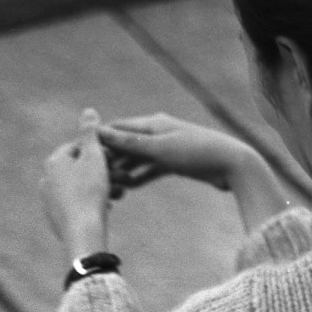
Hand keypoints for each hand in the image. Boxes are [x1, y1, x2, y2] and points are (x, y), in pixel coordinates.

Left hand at [40, 108, 110, 258]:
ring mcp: (49, 201)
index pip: (79, 147)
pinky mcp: (55, 219)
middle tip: (121, 178)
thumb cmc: (90, 192)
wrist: (83, 233)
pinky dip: (91, 204)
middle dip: (101, 172)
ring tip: (117, 195)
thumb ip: (90, 133)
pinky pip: (77, 206)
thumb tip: (88, 111)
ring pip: (79, 188)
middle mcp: (46, 180)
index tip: (114, 160)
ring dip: (99, 189)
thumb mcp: (94, 156)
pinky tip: (105, 209)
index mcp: (53, 162)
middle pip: (79, 169)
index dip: (100, 152)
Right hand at [99, 113, 246, 194]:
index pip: (118, 128)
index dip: (99, 140)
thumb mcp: (158, 149)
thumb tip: (101, 133)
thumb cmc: (195, 152)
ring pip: (137, 159)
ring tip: (106, 186)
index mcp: (152, 123)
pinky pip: (151, 169)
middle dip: (109, 158)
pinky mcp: (175, 162)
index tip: (81, 153)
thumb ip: (129, 143)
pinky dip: (140, 177)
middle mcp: (157, 131)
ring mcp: (166, 147)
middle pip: (125, 144)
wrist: (230, 164)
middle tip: (89, 176)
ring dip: (123, 171)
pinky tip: (129, 189)